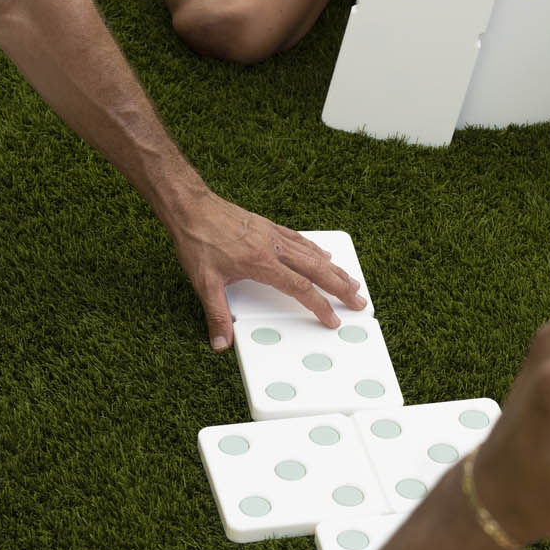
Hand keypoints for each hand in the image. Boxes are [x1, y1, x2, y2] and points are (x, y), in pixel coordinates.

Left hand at [168, 193, 365, 350]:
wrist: (190, 207)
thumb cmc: (197, 240)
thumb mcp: (204, 283)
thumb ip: (216, 315)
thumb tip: (221, 343)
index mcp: (262, 263)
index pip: (300, 288)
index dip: (319, 305)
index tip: (332, 318)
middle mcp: (273, 247)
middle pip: (317, 269)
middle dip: (340, 287)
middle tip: (359, 299)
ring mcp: (273, 235)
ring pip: (313, 253)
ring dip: (335, 268)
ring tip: (351, 280)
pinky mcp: (268, 226)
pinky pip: (300, 239)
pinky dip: (316, 249)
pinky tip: (324, 253)